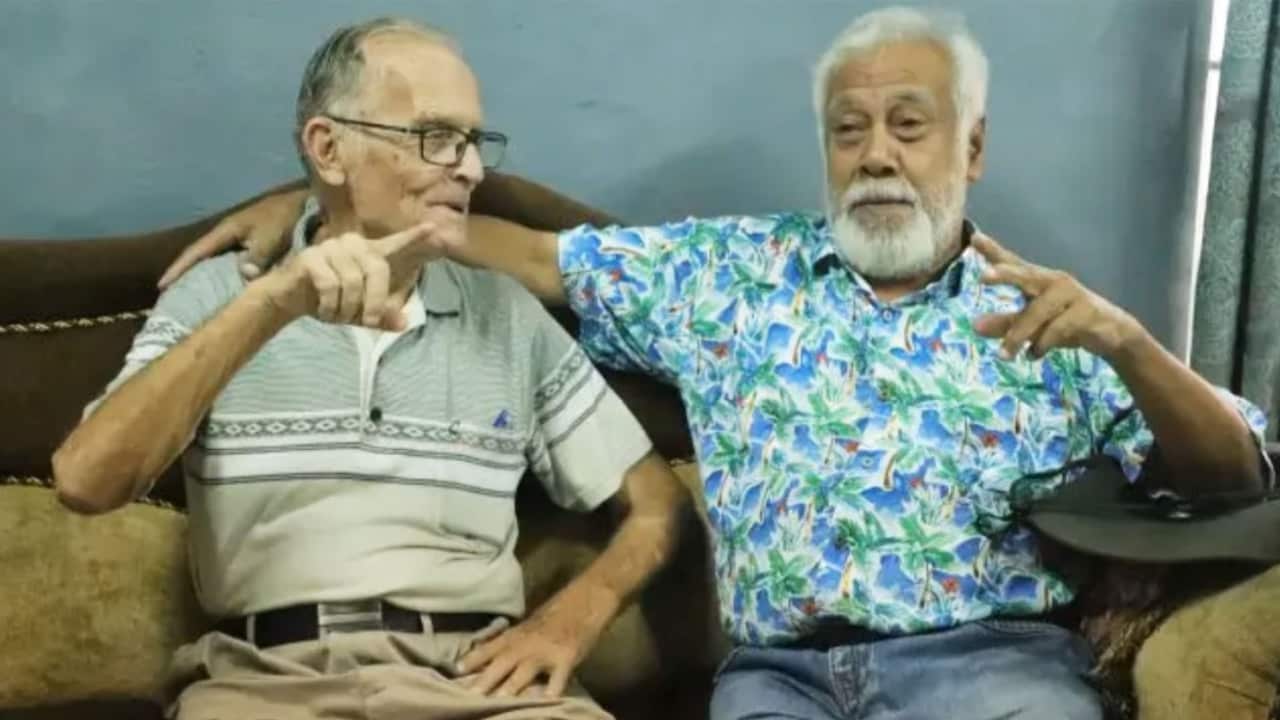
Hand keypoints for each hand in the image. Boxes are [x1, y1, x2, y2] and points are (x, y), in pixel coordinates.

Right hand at [159, 189, 306, 288]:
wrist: (307, 203)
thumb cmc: (286, 217)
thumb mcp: (271, 235)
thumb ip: (258, 254)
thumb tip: (244, 274)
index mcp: (227, 230)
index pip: (197, 251)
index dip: (179, 268)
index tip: (161, 286)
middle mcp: (230, 234)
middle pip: (202, 257)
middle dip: (187, 274)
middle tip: (174, 297)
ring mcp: (241, 238)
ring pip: (218, 260)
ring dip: (206, 276)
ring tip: (195, 297)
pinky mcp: (255, 244)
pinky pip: (234, 262)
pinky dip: (227, 274)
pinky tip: (227, 288)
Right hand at [258, 222, 450, 329]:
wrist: (288, 300)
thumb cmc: (327, 301)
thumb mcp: (357, 312)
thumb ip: (381, 316)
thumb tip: (404, 323)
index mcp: (366, 255)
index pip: (393, 244)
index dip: (413, 237)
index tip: (433, 227)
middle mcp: (351, 245)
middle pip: (378, 270)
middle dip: (375, 303)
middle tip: (367, 323)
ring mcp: (330, 248)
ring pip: (354, 281)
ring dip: (347, 308)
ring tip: (338, 317)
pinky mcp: (311, 257)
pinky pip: (331, 285)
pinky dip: (331, 306)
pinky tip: (324, 312)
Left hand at [456, 590, 608, 698]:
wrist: (588, 598)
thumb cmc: (560, 611)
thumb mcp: (531, 623)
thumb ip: (514, 639)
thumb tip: (492, 653)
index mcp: (518, 633)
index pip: (490, 647)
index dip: (473, 659)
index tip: (455, 672)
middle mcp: (528, 642)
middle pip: (502, 662)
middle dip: (485, 679)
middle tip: (469, 695)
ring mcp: (547, 651)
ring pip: (524, 672)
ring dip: (510, 687)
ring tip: (498, 701)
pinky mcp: (566, 658)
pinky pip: (558, 678)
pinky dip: (551, 691)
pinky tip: (545, 702)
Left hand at [972, 233, 1146, 361]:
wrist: (1114, 334)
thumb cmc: (1067, 323)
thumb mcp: (1033, 326)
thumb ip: (1006, 324)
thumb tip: (974, 326)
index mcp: (1038, 281)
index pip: (1013, 263)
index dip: (994, 251)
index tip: (974, 238)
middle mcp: (1053, 282)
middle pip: (1027, 275)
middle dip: (1006, 275)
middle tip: (983, 277)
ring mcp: (1071, 295)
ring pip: (1038, 311)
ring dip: (1019, 334)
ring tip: (1003, 355)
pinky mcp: (1086, 312)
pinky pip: (1058, 328)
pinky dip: (1043, 343)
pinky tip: (1034, 355)